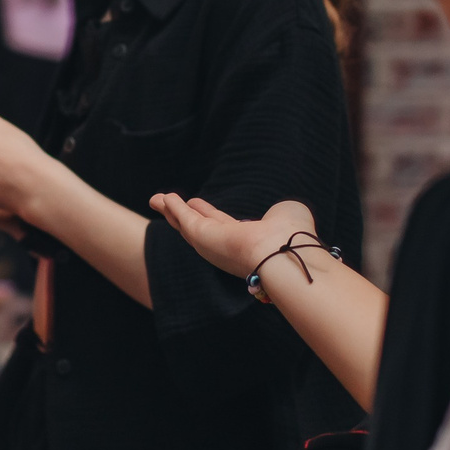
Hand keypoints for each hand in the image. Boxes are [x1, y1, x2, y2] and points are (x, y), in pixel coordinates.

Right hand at [151, 196, 320, 281]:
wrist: (285, 252)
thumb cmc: (293, 236)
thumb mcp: (287, 214)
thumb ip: (278, 214)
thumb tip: (276, 214)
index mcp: (247, 242)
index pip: (223, 227)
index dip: (209, 215)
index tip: (197, 206)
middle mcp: (227, 247)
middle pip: (198, 228)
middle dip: (183, 216)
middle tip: (167, 204)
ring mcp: (212, 244)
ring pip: (186, 225)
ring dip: (171, 211)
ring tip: (156, 200)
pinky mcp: (201, 237)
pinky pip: (183, 219)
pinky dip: (172, 207)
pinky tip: (162, 198)